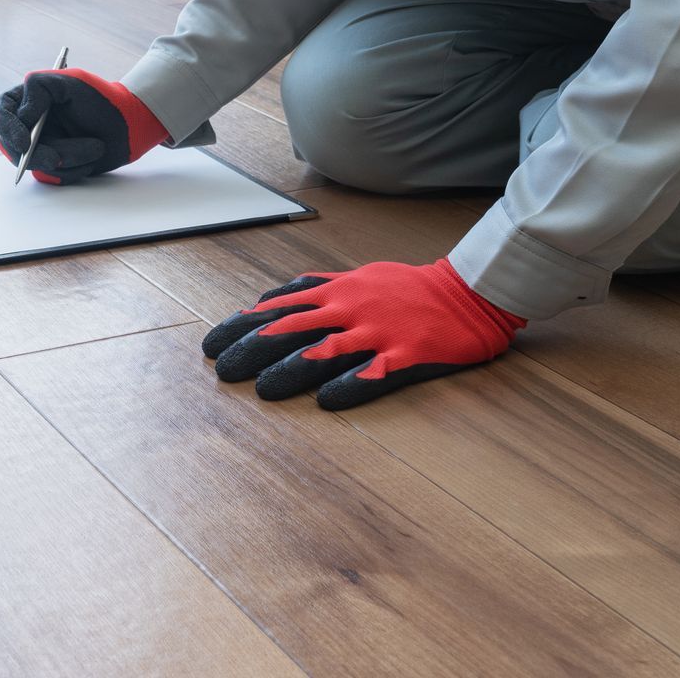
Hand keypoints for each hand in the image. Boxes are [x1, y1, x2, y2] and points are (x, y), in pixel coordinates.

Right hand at [0, 68, 168, 183]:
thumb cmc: (101, 99)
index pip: (3, 112)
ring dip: (69, 158)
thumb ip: (39, 88)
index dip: (9, 129)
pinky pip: (53, 177)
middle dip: (38, 155)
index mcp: (27, 99)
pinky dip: (74, 170)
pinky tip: (91, 157)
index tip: (26, 143)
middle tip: (57, 159)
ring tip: (96, 146)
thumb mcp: (70, 81)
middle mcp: (29, 124)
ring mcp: (41, 146)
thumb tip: (22, 116)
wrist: (129, 126)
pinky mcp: (55, 166)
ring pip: (37, 164)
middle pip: (12, 146)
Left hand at [201, 258, 523, 409]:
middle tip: (222, 369)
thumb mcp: (355, 278)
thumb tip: (268, 300)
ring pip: (326, 351)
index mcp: (336, 292)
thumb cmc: (405, 289)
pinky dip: (350, 385)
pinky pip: (374, 372)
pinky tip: (327, 401)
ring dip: (291, 370)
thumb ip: (313, 290)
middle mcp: (350, 309)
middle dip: (253, 349)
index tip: (213, 342)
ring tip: (263, 390)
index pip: (278, 307)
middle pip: (292, 329)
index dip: (242, 325)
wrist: (466, 293)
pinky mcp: (406, 354)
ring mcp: (378, 332)